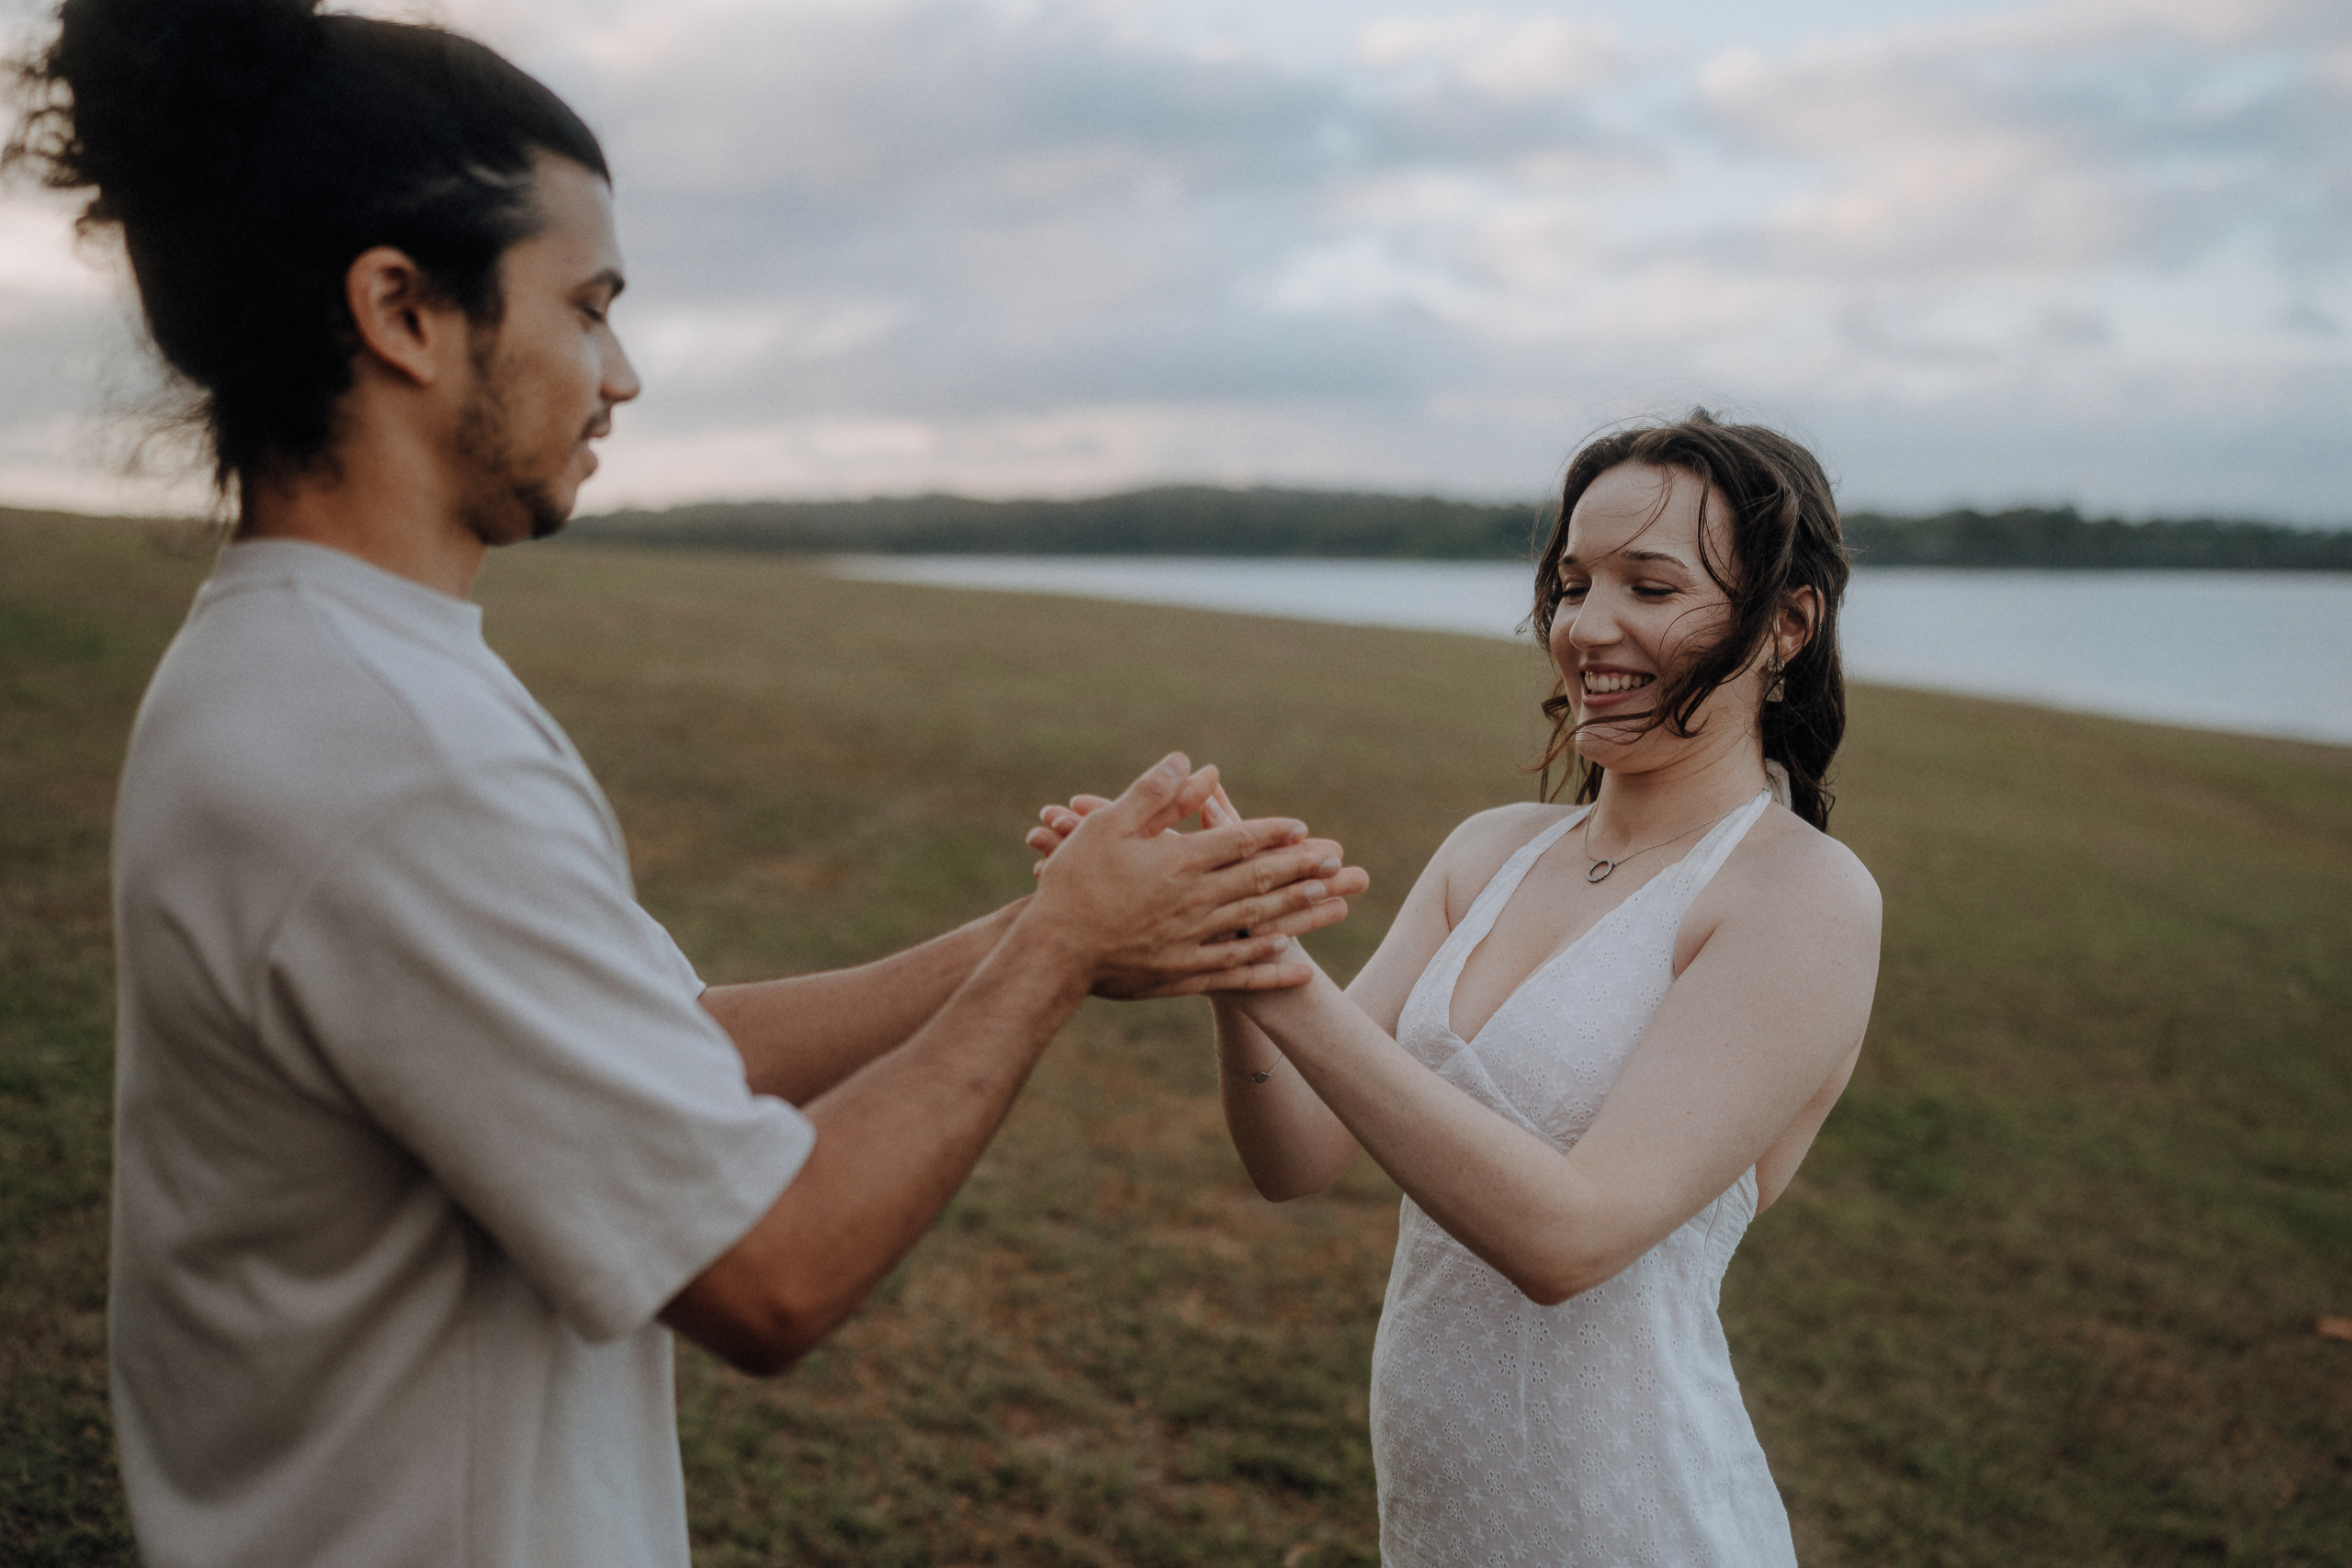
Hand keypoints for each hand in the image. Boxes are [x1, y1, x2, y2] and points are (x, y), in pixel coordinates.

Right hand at [1023, 754, 1364, 997]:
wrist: (1054, 952)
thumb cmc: (1074, 882)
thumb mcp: (1108, 826)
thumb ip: (1155, 794)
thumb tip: (1193, 763)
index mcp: (1179, 862)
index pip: (1238, 842)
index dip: (1273, 833)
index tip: (1303, 828)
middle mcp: (1195, 902)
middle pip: (1259, 881)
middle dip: (1302, 870)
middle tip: (1338, 861)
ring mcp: (1193, 942)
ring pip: (1259, 925)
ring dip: (1299, 912)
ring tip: (1334, 902)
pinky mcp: (1184, 974)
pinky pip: (1237, 972)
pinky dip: (1270, 969)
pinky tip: (1297, 964)